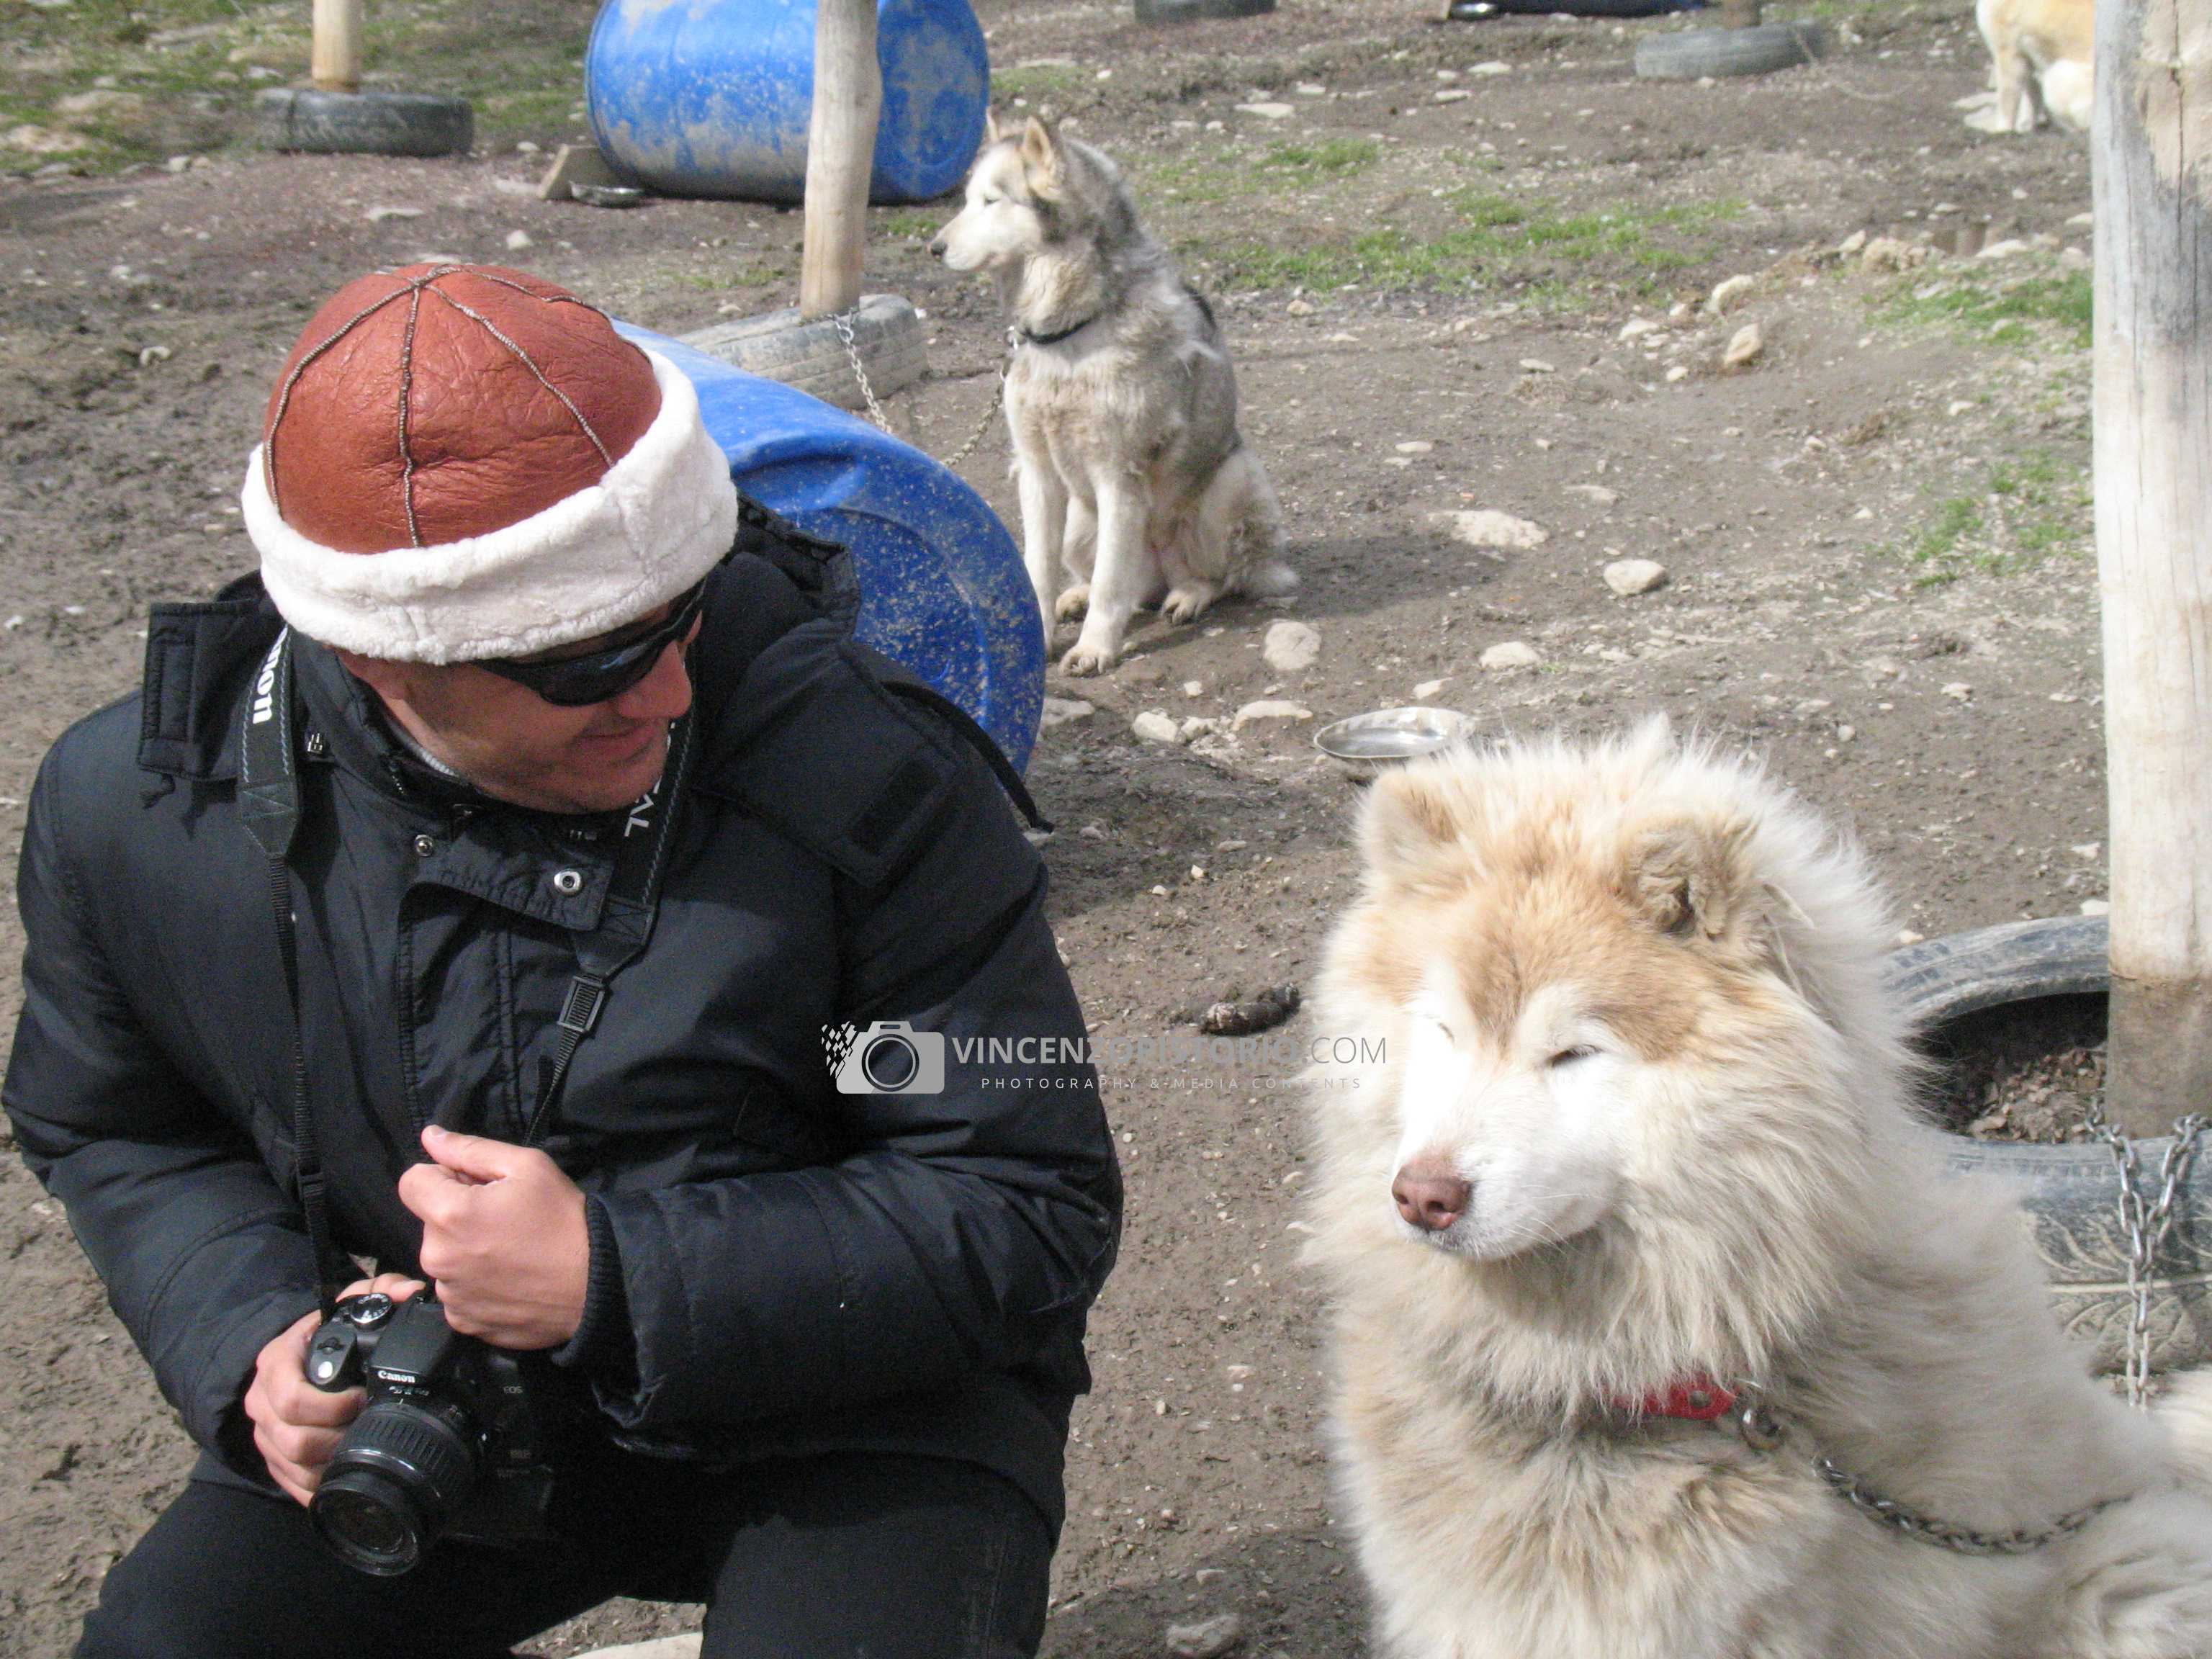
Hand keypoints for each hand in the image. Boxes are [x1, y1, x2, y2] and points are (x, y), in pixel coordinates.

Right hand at [245, 1272, 423, 1505]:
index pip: (293, 1399)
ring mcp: (266, 1437)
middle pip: (295, 1442)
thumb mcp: (350, 1304)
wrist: (298, 1358)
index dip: (333, 1406)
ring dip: (333, 1462)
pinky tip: (348, 1470)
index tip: (364, 1397)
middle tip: (367, 1423)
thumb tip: (410, 1293)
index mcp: (276, 1365)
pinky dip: (325, 1484)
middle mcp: (262, 1404)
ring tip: (361, 1443)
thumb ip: (381, 1291)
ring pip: (296, 1469)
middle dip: (338, 1438)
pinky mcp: (275, 1463)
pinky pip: (297, 1488)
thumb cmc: (327, 1333)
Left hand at [397, 1125, 589, 1350]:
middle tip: (502, 1219)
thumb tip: (430, 1136)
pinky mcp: (462, 1322)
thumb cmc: (563, 1219)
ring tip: (509, 1252)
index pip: (411, 1181)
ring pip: (443, 1258)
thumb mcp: (528, 1167)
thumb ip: (470, 1149)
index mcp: (449, 1214)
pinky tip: (507, 1279)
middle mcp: (437, 1258)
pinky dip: (474, 1284)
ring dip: (464, 1250)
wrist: (596, 1285)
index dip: (443, 1176)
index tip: (475, 1185)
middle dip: (457, 1214)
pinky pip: (455, 1292)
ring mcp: (449, 1294)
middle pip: (430, 1221)